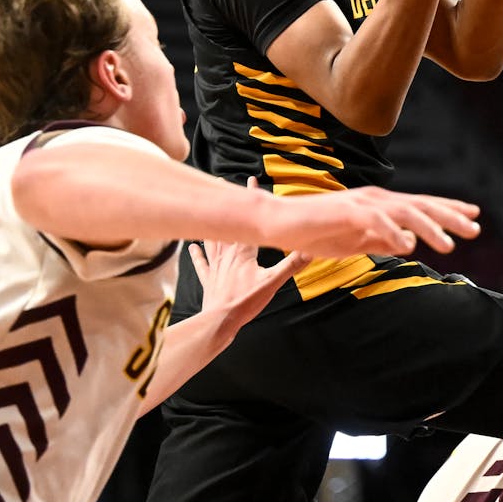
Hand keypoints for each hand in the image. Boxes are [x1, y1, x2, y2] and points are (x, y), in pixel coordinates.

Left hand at [192, 181, 307, 331]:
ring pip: (213, 239)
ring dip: (210, 223)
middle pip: (227, 225)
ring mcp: (216, 267)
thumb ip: (291, 265)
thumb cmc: (245, 302)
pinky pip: (202, 264)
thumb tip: (311, 249)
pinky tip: (191, 247)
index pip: (250, 222)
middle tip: (221, 185)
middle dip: (227, 205)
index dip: (251, 200)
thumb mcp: (273, 283)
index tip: (251, 180)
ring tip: (206, 208)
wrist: (220, 321)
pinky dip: (197, 255)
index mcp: (244, 253)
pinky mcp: (209, 280)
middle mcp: (228, 255)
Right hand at [270, 186, 481, 257]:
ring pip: (404, 212)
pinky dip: (392, 232)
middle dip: (451, 217)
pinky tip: (408, 245)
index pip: (422, 206)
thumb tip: (409, 242)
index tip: (475, 216)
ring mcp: (361, 203)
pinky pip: (374, 221)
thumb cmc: (317, 232)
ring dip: (428, 227)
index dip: (449, 210)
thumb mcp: (357, 241)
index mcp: (381, 206)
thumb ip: (382, 240)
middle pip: (421, 206)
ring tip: (449, 245)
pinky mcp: (345, 211)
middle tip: (476, 229)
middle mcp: (376, 199)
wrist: (280, 223)